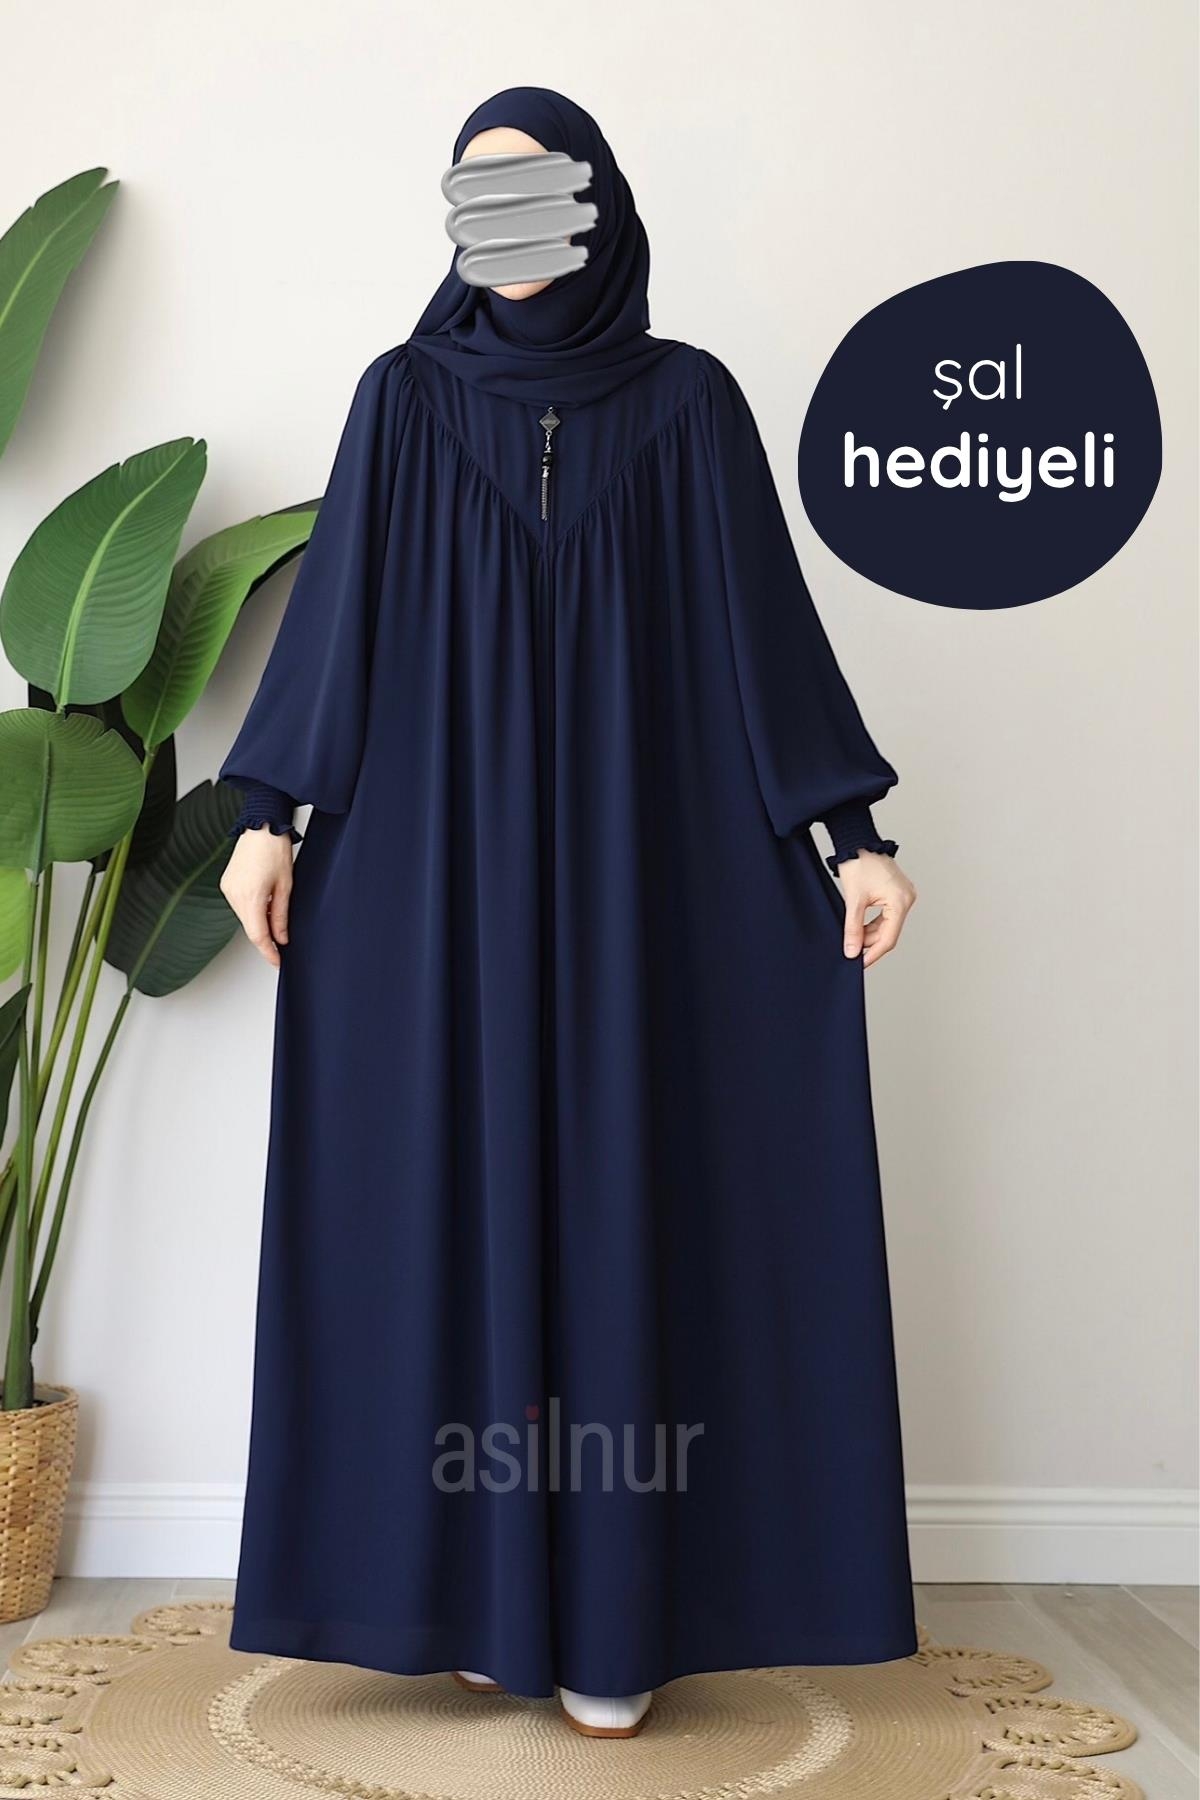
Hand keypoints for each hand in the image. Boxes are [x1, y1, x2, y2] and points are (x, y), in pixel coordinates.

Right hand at [219, 826, 294, 967]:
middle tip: (281, 942)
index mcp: (251, 897)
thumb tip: (281, 938)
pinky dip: (252, 910)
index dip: (268, 952)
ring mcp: (227, 889)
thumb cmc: (275, 849)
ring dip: (259, 922)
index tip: (277, 961)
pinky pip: (239, 905)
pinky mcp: (226, 883)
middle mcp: (234, 895)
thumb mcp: (286, 886)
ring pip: (244, 917)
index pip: (257, 935)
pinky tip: (264, 902)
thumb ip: (281, 915)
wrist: (261, 825)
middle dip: (265, 937)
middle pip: (250, 927)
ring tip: (275, 912)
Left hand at [838, 851, 916, 968]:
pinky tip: (859, 929)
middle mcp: (907, 899)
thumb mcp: (853, 900)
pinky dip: (872, 923)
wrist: (857, 840)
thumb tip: (851, 951)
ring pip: (887, 925)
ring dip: (870, 934)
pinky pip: (886, 915)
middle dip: (870, 944)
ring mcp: (903, 896)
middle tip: (852, 954)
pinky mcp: (896, 893)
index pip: (889, 938)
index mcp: (900, 901)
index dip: (873, 954)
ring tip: (852, 941)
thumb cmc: (858, 863)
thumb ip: (853, 928)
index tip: (860, 965)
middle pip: (889, 932)